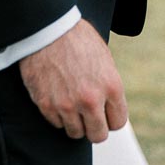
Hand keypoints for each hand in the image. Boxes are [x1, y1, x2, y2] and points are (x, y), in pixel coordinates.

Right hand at [19, 18, 127, 141]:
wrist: (49, 29)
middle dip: (94, 128)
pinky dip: (58, 115)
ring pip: (76, 133)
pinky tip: (58, 97)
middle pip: (98, 135)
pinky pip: (56, 124)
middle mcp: (91, 100)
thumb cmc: (78, 40)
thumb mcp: (104, 60)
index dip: (111, 119)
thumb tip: (109, 107)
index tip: (105, 115)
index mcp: (111, 86)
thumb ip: (108, 87)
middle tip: (89, 117)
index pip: (118, 122)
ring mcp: (67, 105)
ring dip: (75, 122)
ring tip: (72, 105)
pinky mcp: (47, 105)